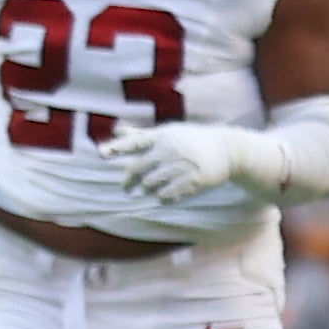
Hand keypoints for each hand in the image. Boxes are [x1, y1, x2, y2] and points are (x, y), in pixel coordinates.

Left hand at [99, 121, 243, 202]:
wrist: (226, 149)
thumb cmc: (190, 140)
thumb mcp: (167, 133)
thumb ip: (141, 135)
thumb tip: (117, 130)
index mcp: (162, 136)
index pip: (135, 142)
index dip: (117, 148)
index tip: (101, 153)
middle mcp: (170, 149)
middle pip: (138, 168)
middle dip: (129, 181)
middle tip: (125, 188)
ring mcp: (182, 165)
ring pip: (150, 184)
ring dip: (147, 189)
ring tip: (150, 188)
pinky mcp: (193, 181)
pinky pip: (167, 196)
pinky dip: (162, 197)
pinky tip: (164, 195)